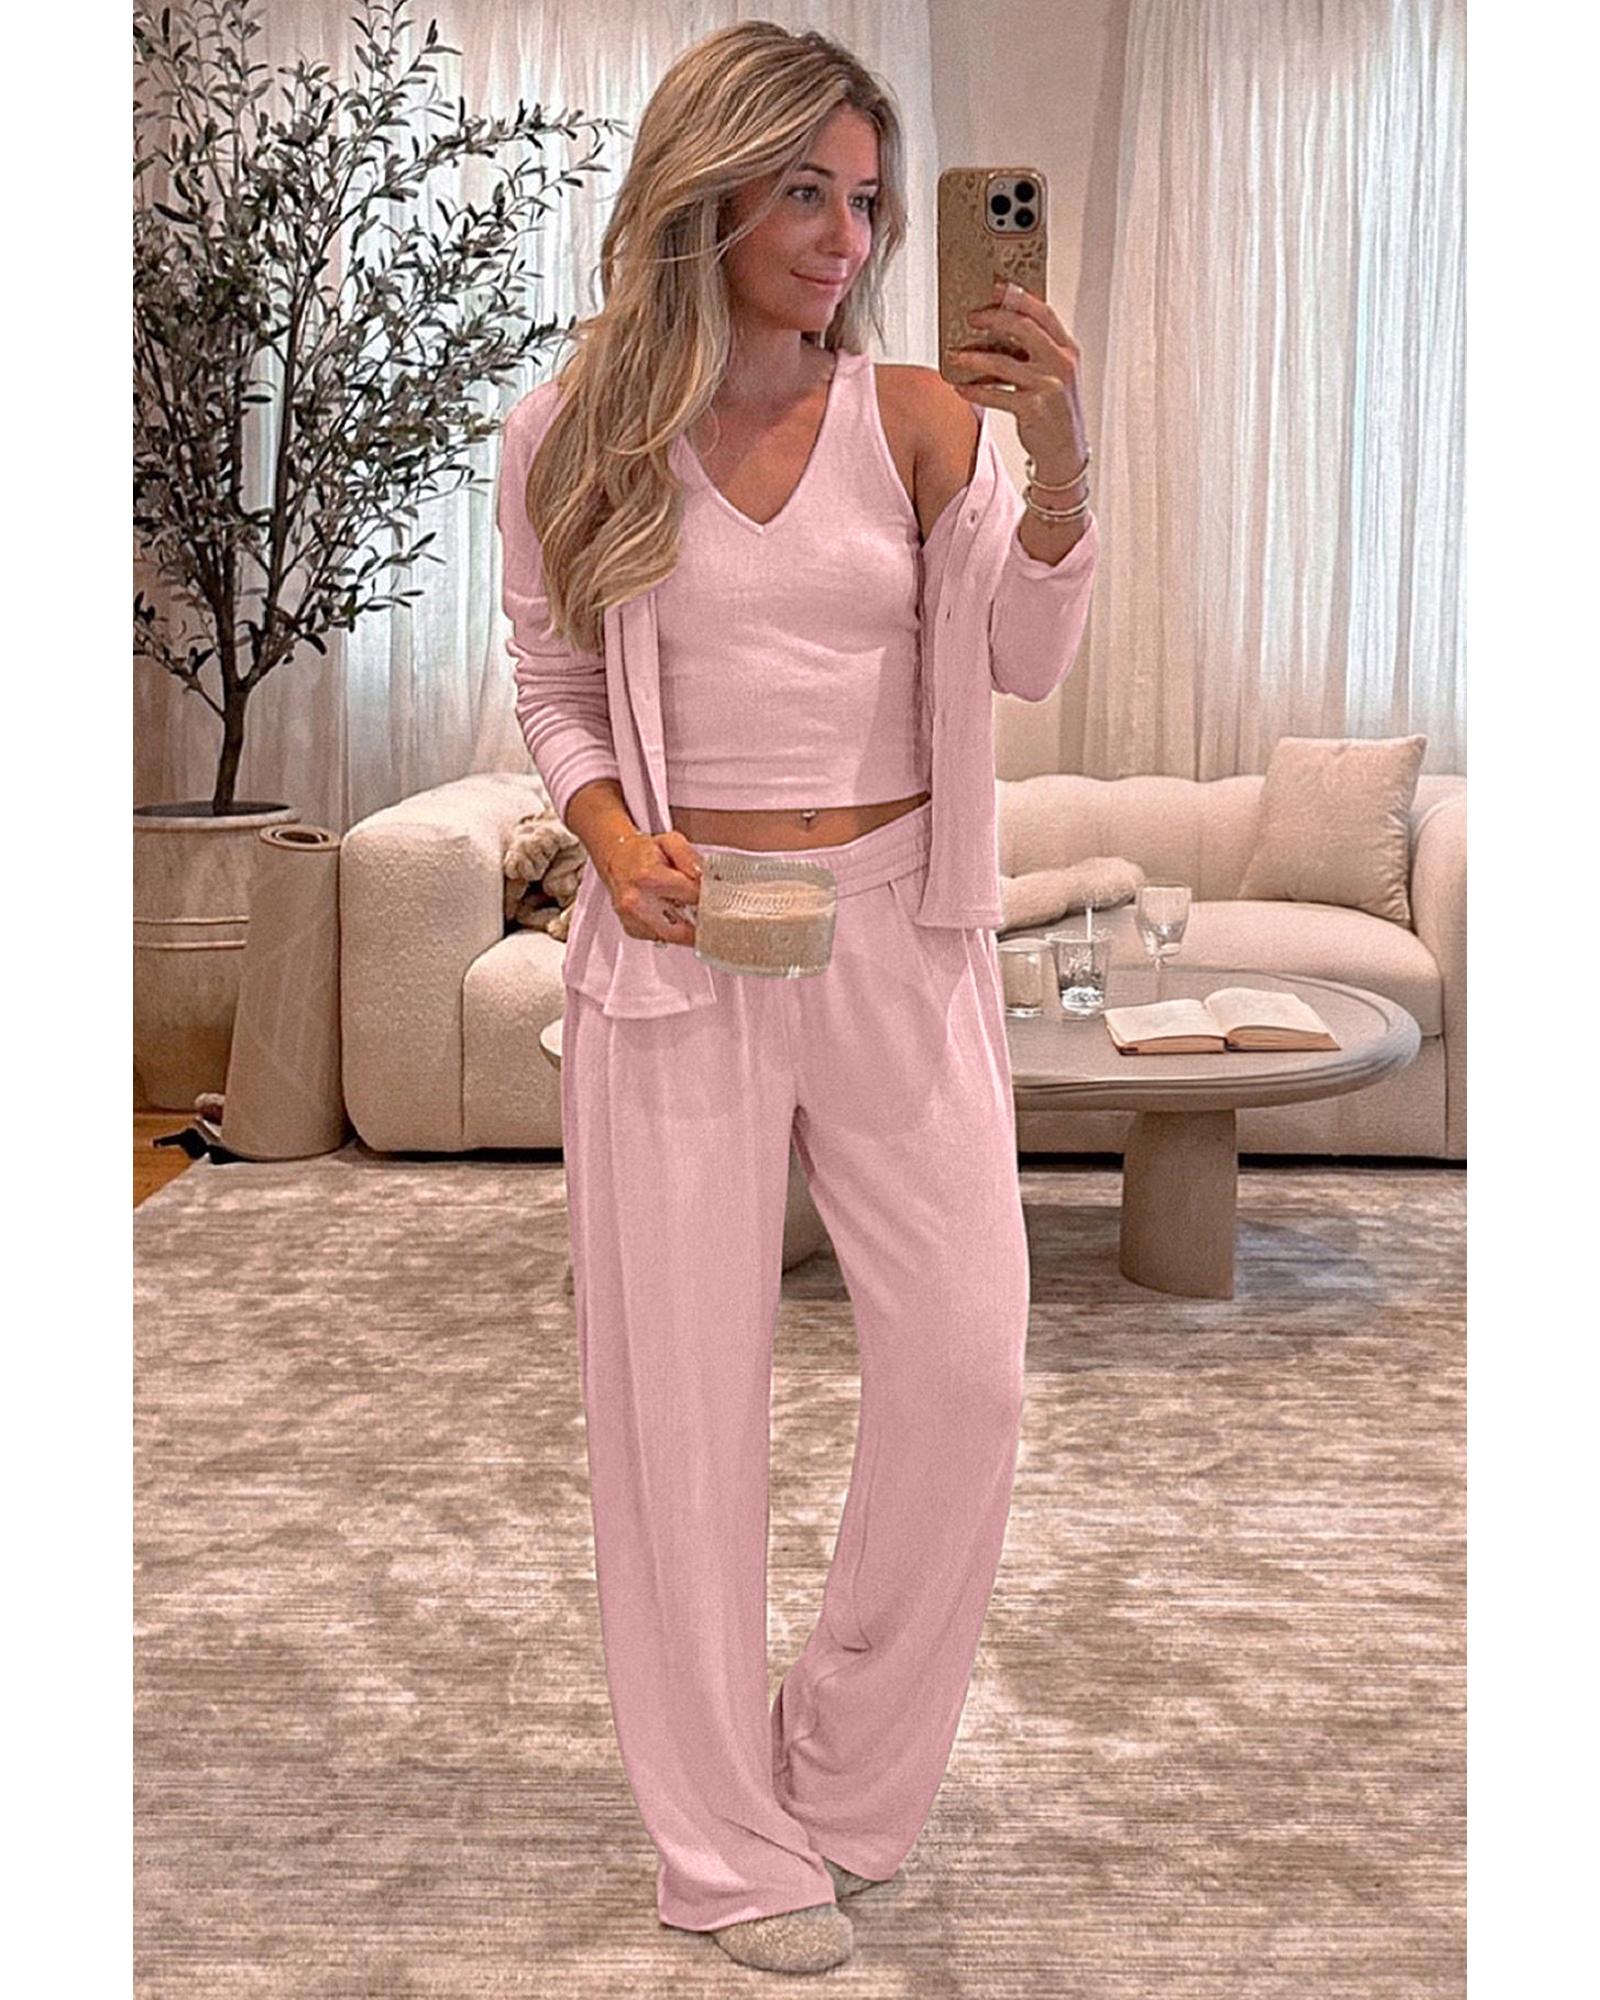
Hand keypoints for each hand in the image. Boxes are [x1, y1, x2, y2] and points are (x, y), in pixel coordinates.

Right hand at [603, 828, 702, 946]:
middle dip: (699, 921)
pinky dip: (671, 928)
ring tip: (684, 907)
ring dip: (685, 926)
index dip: (708, 895)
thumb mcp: (670, 841)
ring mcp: (632, 919)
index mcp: (648, 877)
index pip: (692, 896)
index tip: (715, 894)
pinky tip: (669, 913)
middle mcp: (636, 902)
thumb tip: (703, 876)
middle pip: (683, 929)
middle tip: (706, 911)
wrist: (617, 861)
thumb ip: (689, 857)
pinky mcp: (633, 930)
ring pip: (674, 937)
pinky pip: (662, 938)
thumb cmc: (643, 853)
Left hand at [945, 277, 1088, 483]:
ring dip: (974, 358)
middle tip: (970, 318)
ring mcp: (1049, 386)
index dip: (1017, 296)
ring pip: (1004, 362)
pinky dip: (975, 391)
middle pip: (1023, 327)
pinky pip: (997, 395)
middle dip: (992, 318)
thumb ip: (1037, 350)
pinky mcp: (1034, 410)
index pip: (1042, 311)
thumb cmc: (1055, 411)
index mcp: (1067, 349)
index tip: (994, 287)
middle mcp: (1061, 363)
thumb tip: (999, 326)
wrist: (1066, 453)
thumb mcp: (1055, 374)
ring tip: (955, 355)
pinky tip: (960, 388)